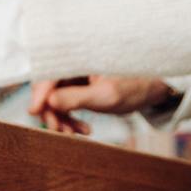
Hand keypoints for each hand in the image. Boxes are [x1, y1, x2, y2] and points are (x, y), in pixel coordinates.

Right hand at [29, 74, 174, 135]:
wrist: (154, 86)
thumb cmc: (135, 86)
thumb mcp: (105, 96)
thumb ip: (75, 98)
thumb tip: (48, 103)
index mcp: (77, 56)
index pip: (47, 74)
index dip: (38, 94)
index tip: (35, 113)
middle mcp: (73, 62)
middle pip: (48, 88)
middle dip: (52, 112)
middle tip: (61, 132)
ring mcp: (75, 75)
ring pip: (55, 98)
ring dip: (62, 119)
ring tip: (76, 134)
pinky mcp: (79, 85)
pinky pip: (66, 102)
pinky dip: (71, 118)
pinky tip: (84, 130)